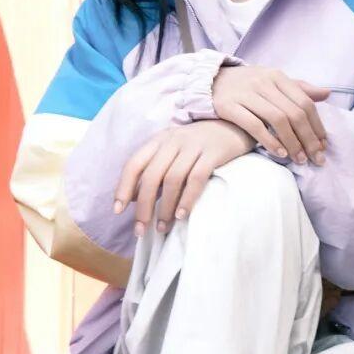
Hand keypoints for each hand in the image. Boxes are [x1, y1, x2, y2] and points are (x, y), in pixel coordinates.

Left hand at [112, 118, 256, 235]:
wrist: (234, 124)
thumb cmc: (199, 143)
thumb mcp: (172, 150)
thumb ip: (154, 169)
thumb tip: (133, 198)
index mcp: (159, 140)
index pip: (134, 164)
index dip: (123, 187)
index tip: (118, 211)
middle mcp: (173, 141)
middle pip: (152, 176)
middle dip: (144, 206)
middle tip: (141, 230)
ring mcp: (194, 146)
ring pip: (173, 179)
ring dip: (166, 207)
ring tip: (163, 228)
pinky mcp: (213, 153)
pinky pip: (197, 178)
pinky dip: (187, 199)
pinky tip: (182, 215)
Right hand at [212, 64, 330, 164]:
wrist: (209, 81)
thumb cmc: (247, 85)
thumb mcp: (273, 81)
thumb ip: (299, 89)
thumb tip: (327, 93)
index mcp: (277, 76)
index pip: (305, 102)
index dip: (317, 126)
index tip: (323, 146)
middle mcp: (264, 82)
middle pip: (294, 113)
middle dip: (308, 139)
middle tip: (316, 158)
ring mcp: (246, 93)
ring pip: (277, 119)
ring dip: (292, 142)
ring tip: (299, 159)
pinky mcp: (229, 105)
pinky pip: (254, 125)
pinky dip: (269, 141)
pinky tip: (279, 153)